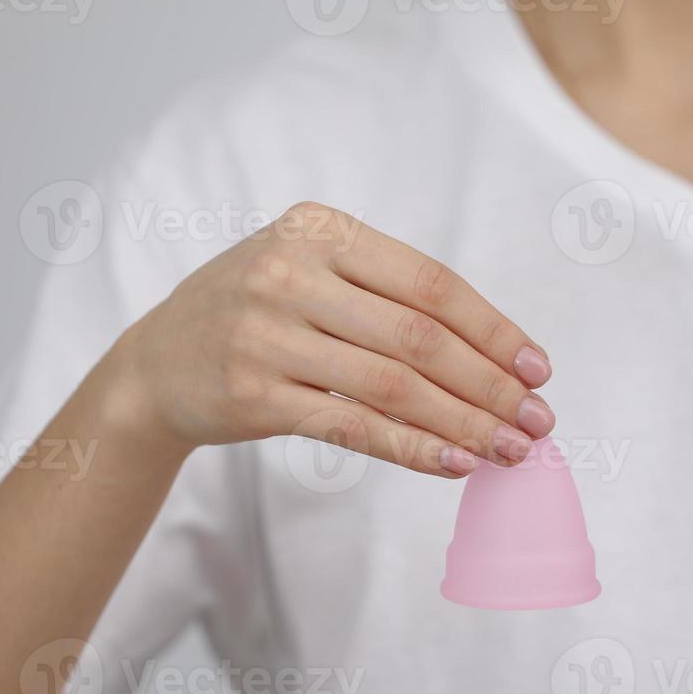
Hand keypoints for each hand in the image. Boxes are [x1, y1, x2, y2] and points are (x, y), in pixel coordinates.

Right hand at [110, 202, 554, 477]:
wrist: (155, 363)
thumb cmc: (260, 314)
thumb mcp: (312, 272)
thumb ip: (389, 296)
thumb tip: (500, 359)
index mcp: (319, 229)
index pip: (431, 283)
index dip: (493, 329)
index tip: (537, 369)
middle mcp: (289, 273)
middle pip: (419, 337)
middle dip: (490, 385)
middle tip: (537, 421)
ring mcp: (266, 333)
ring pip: (393, 386)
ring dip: (464, 424)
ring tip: (510, 450)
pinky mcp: (252, 393)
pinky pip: (353, 427)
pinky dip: (413, 449)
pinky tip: (456, 464)